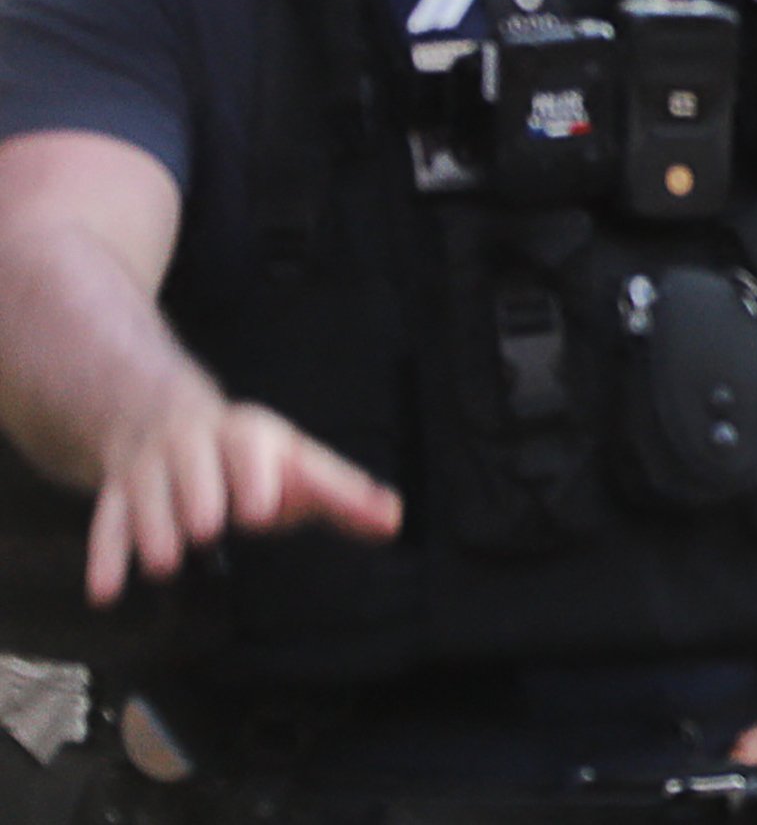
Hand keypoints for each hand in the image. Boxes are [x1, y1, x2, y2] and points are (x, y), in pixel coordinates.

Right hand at [87, 377, 402, 606]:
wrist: (166, 421)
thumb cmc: (254, 459)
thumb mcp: (299, 464)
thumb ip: (344, 495)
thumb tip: (393, 520)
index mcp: (244, 436)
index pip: (246, 449)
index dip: (252, 477)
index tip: (262, 511)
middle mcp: (190, 447)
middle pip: (188, 467)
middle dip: (197, 496)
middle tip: (208, 529)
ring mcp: (148, 471)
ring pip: (143, 497)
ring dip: (151, 529)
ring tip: (165, 563)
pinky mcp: (116, 498)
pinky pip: (105, 525)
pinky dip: (103, 559)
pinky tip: (106, 596)